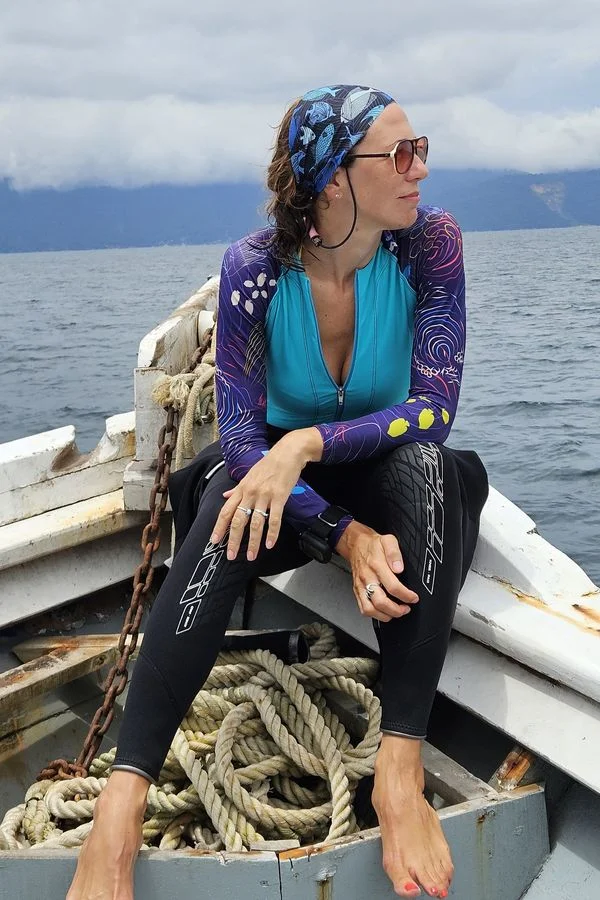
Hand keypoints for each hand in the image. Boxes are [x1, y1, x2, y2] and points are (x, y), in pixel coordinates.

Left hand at [211, 427, 322, 560]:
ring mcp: (265, 496)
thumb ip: (237, 488)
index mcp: (241, 489)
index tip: (214, 541)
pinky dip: (272, 534)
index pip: (226, 511)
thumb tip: (225, 496)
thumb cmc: (268, 464)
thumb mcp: (249, 475)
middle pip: (238, 520)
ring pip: (256, 523)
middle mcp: (250, 494)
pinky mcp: (279, 497)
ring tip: (251, 556)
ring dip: (253, 542)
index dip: (219, 527)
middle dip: (233, 540)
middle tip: (230, 555)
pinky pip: (274, 519)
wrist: (287, 453)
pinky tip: (269, 544)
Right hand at [335, 521, 418, 621]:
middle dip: (396, 610)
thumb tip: (399, 568)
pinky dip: (374, 615)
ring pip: (370, 609)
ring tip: (396, 613)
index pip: (392, 586)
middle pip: (380, 602)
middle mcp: (367, 577)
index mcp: (377, 565)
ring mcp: (361, 585)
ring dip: (385, 615)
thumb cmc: (373, 544)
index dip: (405, 595)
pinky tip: (384, 612)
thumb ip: (395, 553)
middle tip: (406, 608)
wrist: (356, 544)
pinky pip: (362, 608)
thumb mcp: (388, 540)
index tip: (413, 598)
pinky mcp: (357, 590)